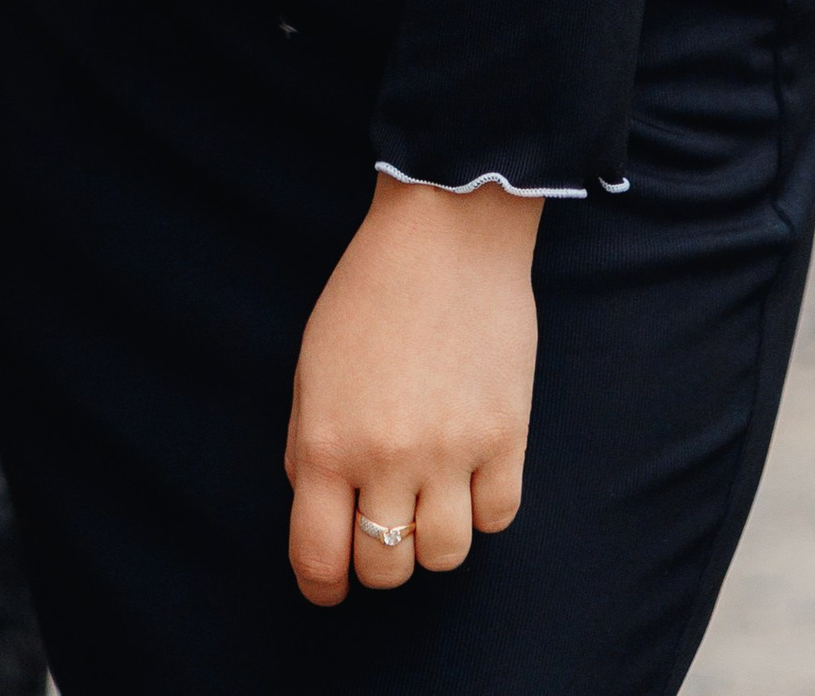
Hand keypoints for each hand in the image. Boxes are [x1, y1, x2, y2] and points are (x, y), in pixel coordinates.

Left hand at [282, 172, 539, 603]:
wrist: (446, 232)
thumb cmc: (369, 291)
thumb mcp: (311, 365)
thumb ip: (307, 444)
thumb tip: (318, 509)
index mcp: (329, 440)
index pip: (319, 558)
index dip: (321, 583)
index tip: (329, 580)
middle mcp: (388, 457)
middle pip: (385, 568)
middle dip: (377, 560)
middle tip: (380, 524)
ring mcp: (453, 451)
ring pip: (446, 557)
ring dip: (432, 537)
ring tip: (429, 494)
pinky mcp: (507, 437)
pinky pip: (497, 518)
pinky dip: (482, 508)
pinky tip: (469, 470)